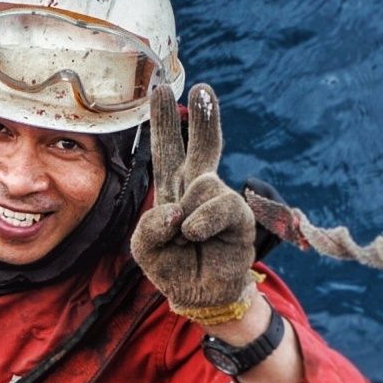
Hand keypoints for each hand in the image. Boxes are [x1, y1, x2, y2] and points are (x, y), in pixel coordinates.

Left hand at [131, 84, 256, 321]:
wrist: (198, 295)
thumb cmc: (171, 266)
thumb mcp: (144, 247)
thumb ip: (149, 226)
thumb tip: (176, 211)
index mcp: (172, 188)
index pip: (167, 150)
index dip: (165, 121)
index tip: (161, 88)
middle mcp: (197, 188)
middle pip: (201, 146)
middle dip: (203, 115)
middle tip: (201, 87)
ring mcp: (219, 200)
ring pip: (202, 182)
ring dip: (187, 213)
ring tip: (187, 237)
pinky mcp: (238, 216)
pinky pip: (218, 205)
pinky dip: (200, 223)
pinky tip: (194, 235)